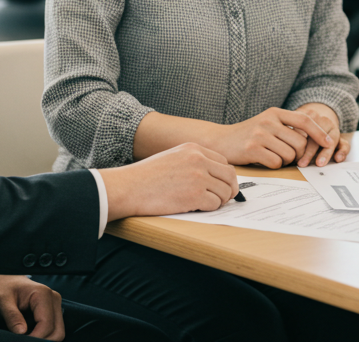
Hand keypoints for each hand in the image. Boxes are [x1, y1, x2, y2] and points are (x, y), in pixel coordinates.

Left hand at [0, 274, 64, 338]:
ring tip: (25, 339)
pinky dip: (42, 336)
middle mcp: (53, 299)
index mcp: (43, 294)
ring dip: (43, 339)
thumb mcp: (1, 300)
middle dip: (42, 341)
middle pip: (57, 331)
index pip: (47, 324)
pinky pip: (52, 329)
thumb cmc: (1, 286)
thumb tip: (21, 333)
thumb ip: (12, 316)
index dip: (36, 338)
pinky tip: (29, 336)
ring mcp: (53, 305)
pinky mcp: (50, 311)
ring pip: (57, 332)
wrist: (2, 279)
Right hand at [100, 143, 236, 219]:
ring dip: (219, 201)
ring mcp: (198, 177)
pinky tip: (197, 208)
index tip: (221, 185)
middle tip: (223, 198)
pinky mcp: (195, 195)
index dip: (225, 176)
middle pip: (230, 176)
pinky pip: (215, 204)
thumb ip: (193, 161)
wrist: (129, 187)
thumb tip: (214, 176)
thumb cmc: (146, 176)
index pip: (224, 162)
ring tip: (205, 204)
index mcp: (194, 148)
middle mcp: (199, 160)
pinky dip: (210, 209)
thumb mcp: (173, 157)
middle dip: (229, 189)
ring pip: (225, 192)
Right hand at [210, 107, 334, 167]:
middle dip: (299, 155)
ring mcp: (260, 134)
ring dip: (285, 161)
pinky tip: (263, 160)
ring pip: (289, 155)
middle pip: (300, 143)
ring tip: (272, 156)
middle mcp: (268, 121)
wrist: (220, 140)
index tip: (328, 143)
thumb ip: (287, 127)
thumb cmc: (248, 135)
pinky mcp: (252, 149)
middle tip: (290, 158)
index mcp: (275, 113)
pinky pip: (276, 163)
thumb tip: (314, 139)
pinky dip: (274, 165)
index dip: (319, 132)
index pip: (304, 120)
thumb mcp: (267, 123)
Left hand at [293, 103, 350, 166]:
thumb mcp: (294, 123)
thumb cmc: (301, 125)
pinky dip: (343, 151)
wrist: (318, 115)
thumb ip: (289, 133)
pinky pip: (344, 143)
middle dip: (309, 151)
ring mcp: (332, 129)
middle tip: (302, 163)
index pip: (303, 129)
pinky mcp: (340, 137)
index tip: (292, 153)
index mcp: (308, 116)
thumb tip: (281, 151)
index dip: (297, 141)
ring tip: (319, 163)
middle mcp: (322, 121)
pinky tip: (338, 158)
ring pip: (332, 139)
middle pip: (316, 136)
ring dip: (325, 153)